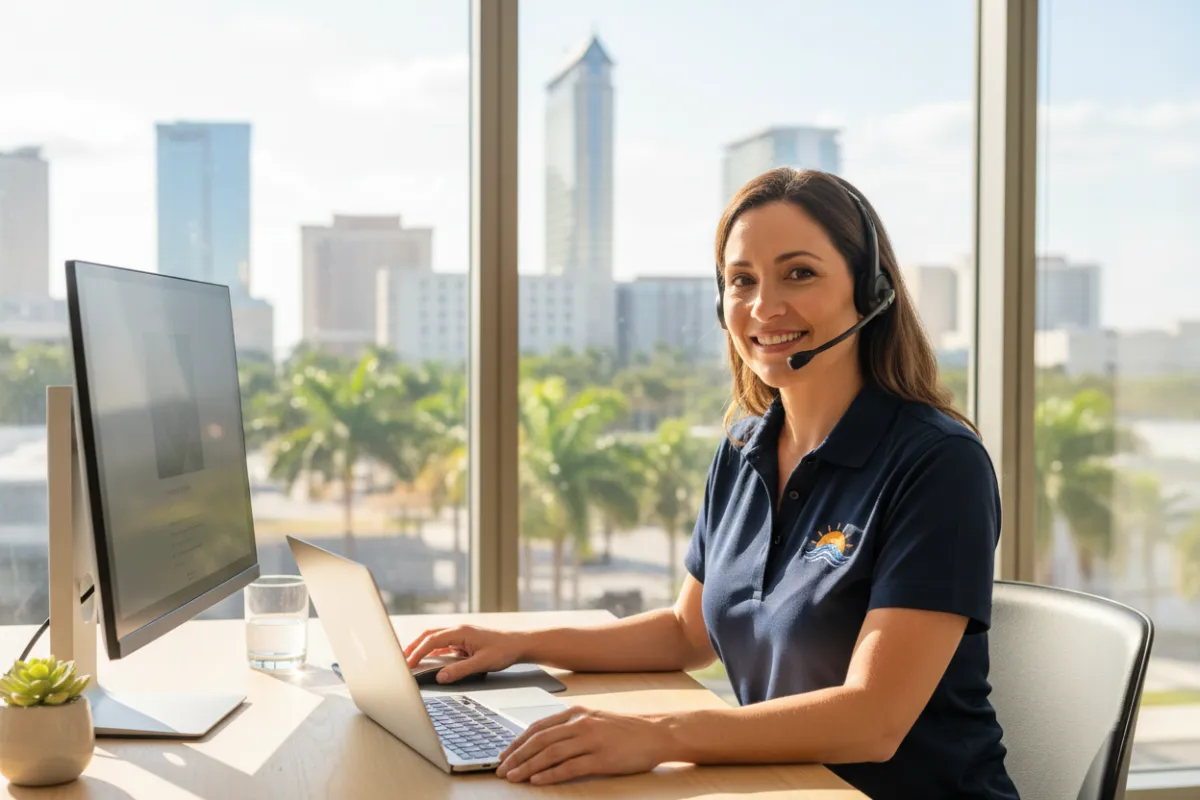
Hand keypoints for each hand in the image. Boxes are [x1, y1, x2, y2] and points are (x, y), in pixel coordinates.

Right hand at [402, 625, 525, 683]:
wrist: (519, 644)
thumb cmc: (504, 650)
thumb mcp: (482, 663)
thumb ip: (460, 670)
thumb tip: (440, 677)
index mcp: (460, 632)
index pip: (432, 640)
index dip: (417, 652)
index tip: (407, 664)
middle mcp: (459, 630)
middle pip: (429, 635)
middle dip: (414, 646)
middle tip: (401, 658)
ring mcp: (461, 634)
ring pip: (435, 638)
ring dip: (422, 647)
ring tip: (410, 658)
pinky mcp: (465, 640)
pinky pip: (444, 643)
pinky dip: (433, 650)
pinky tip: (430, 659)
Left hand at [496, 706, 671, 784]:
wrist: (657, 733)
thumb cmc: (627, 729)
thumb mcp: (596, 719)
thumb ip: (572, 726)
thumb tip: (545, 739)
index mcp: (576, 714)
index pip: (538, 727)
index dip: (518, 741)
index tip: (504, 753)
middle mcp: (580, 724)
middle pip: (539, 740)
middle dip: (516, 756)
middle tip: (501, 769)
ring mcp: (591, 740)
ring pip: (550, 754)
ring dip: (527, 767)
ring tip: (513, 777)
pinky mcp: (602, 758)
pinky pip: (569, 767)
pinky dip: (550, 774)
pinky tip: (537, 781)